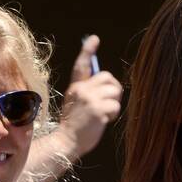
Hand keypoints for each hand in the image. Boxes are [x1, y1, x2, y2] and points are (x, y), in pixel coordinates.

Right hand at [58, 35, 122, 156]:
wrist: (66, 142)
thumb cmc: (74, 126)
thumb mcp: (76, 104)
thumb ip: (87, 92)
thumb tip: (107, 84)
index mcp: (75, 88)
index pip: (81, 66)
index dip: (88, 50)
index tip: (94, 39)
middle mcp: (82, 90)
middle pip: (108, 78)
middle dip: (113, 90)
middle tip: (108, 103)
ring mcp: (90, 99)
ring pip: (115, 92)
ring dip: (114, 104)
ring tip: (103, 114)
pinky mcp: (98, 110)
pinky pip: (116, 106)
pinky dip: (113, 114)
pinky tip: (104, 121)